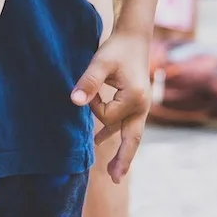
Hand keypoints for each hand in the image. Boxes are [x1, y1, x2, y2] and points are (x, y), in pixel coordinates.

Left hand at [71, 31, 151, 183]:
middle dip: (123, 160)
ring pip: (131, 135)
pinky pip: (126, 125)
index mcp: (135, 99)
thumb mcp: (101, 62)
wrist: (134, 36)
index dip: (94, 104)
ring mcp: (141, 106)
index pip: (108, 117)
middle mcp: (142, 106)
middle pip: (132, 140)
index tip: (90, 87)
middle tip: (114, 179)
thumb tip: (74, 102)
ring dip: (122, 153)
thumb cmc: (117, 48)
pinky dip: (116, 134)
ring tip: (114, 174)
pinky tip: (103, 142)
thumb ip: (89, 82)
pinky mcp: (135, 103)